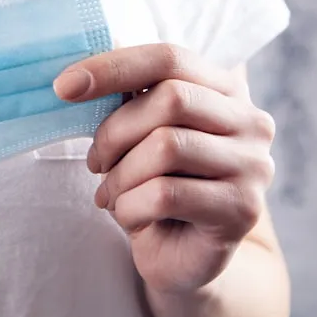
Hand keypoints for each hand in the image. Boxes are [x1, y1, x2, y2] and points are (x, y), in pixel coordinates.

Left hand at [54, 44, 275, 294]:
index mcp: (226, 92)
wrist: (183, 258)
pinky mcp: (242, 210)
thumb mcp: (139, 136)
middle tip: (95, 162)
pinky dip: (131, 206)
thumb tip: (80, 70)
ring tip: (110, 194)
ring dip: (120, 175)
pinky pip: (166, 194)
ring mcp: (253, 166)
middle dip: (115, 132)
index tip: (63, 87)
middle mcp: (252, 122)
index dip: (114, 67)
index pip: (170, 59)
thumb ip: (126, 98)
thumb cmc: (154, 187)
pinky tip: (129, 215)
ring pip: (166, 147)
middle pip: (171, 99)